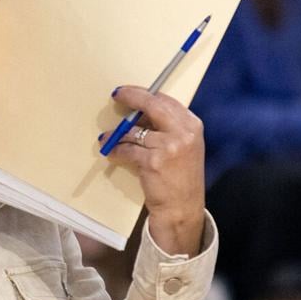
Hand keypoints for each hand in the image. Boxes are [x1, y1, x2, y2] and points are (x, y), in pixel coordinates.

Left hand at [103, 87, 205, 255]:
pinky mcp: (152, 162)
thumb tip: (141, 111)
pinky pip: (127, 150)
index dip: (145, 94)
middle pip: (152, 105)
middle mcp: (183, 133)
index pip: (166, 100)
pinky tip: (110, 150)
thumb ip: (170, 127)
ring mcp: (168, 147)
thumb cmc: (182, 177)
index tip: (130, 91)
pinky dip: (116, 149)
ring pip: (134, 131)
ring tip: (108, 137)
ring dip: (118, 133)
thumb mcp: (185, 146)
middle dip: (131, 97)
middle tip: (116, 95)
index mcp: (192, 125)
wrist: (182, 208)